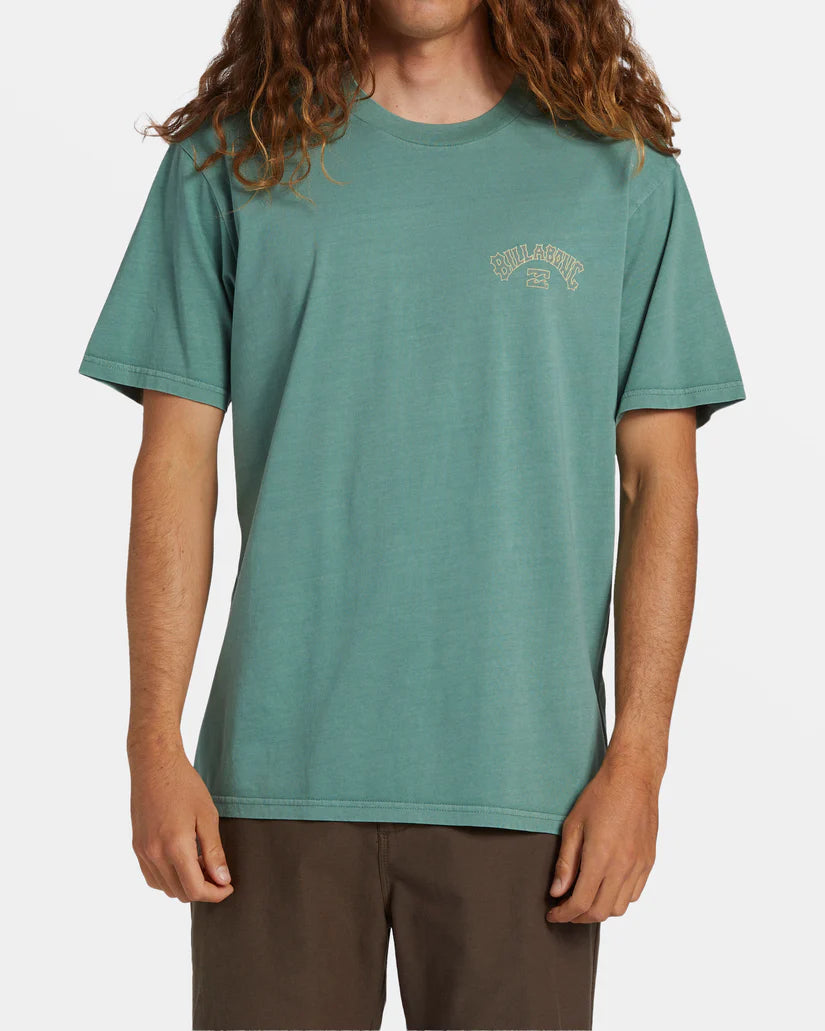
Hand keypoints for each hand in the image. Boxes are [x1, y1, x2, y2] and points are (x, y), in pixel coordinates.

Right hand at [129, 742, 233, 903]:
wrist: (154, 765)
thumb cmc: (185, 786)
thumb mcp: (207, 816)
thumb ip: (215, 851)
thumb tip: (223, 880)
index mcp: (175, 847)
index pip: (195, 889)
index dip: (215, 894)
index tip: (228, 886)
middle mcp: (154, 854)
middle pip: (181, 893)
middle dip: (203, 890)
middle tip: (218, 873)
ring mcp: (143, 852)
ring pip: (165, 889)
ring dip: (185, 885)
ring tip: (201, 863)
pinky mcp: (137, 847)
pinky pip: (152, 878)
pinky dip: (169, 878)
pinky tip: (183, 861)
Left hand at [546, 753, 658, 922]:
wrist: (634, 778)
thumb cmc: (601, 795)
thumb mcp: (573, 825)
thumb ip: (566, 862)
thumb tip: (557, 891)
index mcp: (601, 858)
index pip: (580, 902)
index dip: (564, 914)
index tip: (553, 914)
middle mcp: (623, 867)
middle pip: (600, 912)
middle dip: (578, 917)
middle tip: (565, 910)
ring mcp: (639, 866)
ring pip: (620, 907)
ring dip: (600, 910)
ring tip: (584, 899)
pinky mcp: (649, 862)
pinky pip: (634, 894)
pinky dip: (618, 899)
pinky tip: (606, 887)